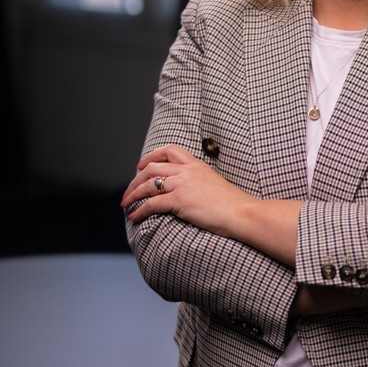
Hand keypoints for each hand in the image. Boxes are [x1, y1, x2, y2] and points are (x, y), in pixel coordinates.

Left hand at [121, 144, 253, 234]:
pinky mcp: (180, 200)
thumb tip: (191, 192)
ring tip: (126, 203)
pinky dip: (140, 209)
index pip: (170, 150)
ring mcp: (183, 185)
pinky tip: (135, 216)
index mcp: (197, 165)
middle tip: (128, 190)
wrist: (242, 212)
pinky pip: (152, 203)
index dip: (151, 156)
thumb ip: (200, 183)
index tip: (141, 165)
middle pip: (152, 167)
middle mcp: (188, 171)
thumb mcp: (215, 184)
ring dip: (133, 194)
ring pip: (148, 184)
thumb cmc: (233, 204)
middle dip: (136, 179)